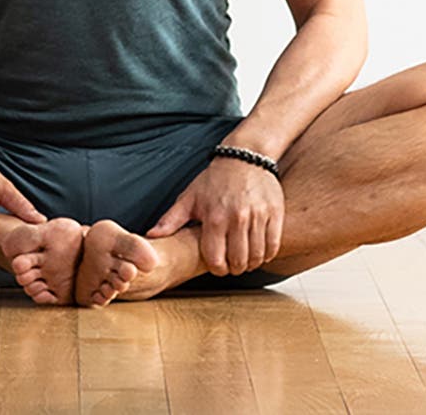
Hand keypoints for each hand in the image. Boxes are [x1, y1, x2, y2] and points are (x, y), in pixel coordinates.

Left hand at [146, 156, 283, 274]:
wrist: (245, 157)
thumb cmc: (214, 179)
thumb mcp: (189, 197)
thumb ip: (171, 220)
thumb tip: (151, 236)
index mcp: (214, 218)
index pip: (216, 260)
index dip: (217, 269)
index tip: (218, 265)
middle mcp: (237, 219)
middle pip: (238, 262)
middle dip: (234, 268)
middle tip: (232, 264)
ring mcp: (257, 217)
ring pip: (257, 256)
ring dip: (251, 263)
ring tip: (245, 259)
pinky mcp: (274, 213)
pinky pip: (274, 245)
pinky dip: (267, 254)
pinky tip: (259, 251)